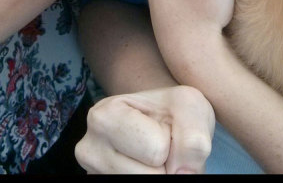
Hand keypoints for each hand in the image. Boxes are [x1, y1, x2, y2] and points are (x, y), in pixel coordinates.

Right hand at [75, 85, 214, 173]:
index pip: (157, 149)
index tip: (163, 129)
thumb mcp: (190, 107)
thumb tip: (183, 174)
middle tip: (160, 146)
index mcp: (104, 116)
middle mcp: (89, 148)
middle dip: (166, 164)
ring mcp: (93, 173)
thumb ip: (193, 136)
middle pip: (151, 176)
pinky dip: (151, 180)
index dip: (172, 142)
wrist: (161, 123)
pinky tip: (143, 167)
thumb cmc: (172, 111)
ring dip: (159, 174)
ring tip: (152, 158)